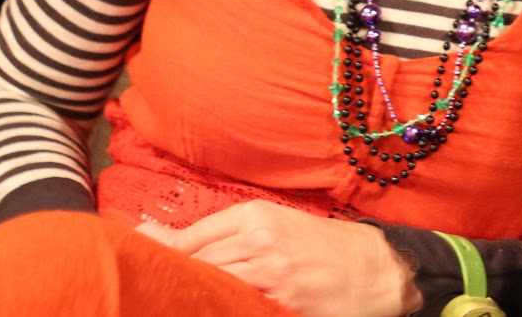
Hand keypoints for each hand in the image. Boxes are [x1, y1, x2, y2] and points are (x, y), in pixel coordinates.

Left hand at [136, 200, 419, 316]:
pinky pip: (235, 308)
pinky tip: (215, 308)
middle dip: (174, 280)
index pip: (188, 240)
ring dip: (194, 297)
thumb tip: (149, 233)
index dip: (163, 258)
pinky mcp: (280, 305)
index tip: (144, 267)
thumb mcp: (275, 226)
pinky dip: (220, 308)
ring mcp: (269, 275)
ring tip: (185, 301)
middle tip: (158, 293)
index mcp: (256, 215)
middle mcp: (259, 240)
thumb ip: (221, 232)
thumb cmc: (323, 246)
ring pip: (210, 287)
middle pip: (194, 265)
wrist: (377, 269)